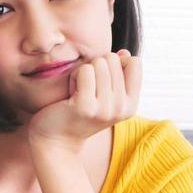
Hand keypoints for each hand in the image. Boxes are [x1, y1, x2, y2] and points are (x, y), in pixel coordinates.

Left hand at [24, 50, 140, 152]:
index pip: (135, 63)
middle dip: (96, 67)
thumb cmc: (79, 111)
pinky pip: (85, 71)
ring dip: (83, 72)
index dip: (115, 63)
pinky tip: (70, 94)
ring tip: (78, 92)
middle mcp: (122, 108)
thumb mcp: (105, 92)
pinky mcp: (86, 106)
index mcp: (131, 105)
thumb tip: (125, 53)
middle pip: (113, 59)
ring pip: (99, 63)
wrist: (57, 140)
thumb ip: (118, 72)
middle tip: (86, 89)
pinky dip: (74, 77)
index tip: (102, 82)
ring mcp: (105, 109)